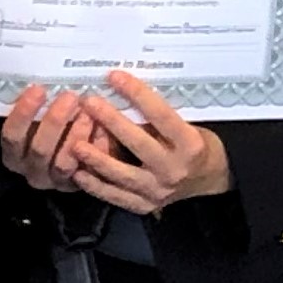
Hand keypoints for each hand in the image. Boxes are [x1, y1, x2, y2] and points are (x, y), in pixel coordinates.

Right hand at [0, 83, 86, 195]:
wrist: (78, 152)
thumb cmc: (55, 127)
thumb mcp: (39, 119)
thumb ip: (39, 107)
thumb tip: (48, 80)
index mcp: (14, 154)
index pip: (11, 136)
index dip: (23, 113)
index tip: (38, 89)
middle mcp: (31, 171)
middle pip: (39, 149)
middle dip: (55, 121)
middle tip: (70, 97)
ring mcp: (55, 181)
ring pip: (63, 163)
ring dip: (76, 135)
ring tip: (88, 113)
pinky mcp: (79, 186)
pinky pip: (89, 170)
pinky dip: (97, 148)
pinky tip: (104, 130)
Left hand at [55, 70, 231, 214]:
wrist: (207, 180)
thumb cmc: (192, 146)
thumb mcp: (186, 127)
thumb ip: (155, 119)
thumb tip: (120, 94)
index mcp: (189, 144)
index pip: (161, 115)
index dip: (138, 94)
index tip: (115, 77)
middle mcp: (174, 169)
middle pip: (139, 143)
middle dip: (112, 121)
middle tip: (89, 103)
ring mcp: (158, 190)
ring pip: (123, 174)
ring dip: (97, 158)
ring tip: (75, 143)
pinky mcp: (144, 205)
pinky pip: (115, 196)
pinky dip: (95, 185)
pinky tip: (77, 173)